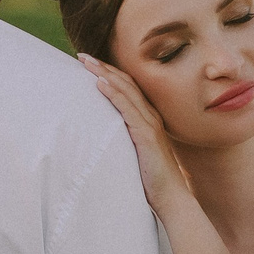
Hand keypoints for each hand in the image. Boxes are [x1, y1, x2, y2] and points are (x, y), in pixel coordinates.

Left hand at [78, 54, 189, 212]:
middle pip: (125, 84)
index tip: (90, 64)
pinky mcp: (146, 135)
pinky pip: (127, 109)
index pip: (128, 89)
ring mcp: (149, 124)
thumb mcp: (134, 155)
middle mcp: (150, 117)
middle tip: (82, 55)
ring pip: (126, 91)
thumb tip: (104, 139)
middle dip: (103, 67)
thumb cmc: (152, 180)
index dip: (110, 73)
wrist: (171, 198)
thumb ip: (124, 142)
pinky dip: (113, 94)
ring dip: (105, 74)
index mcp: (148, 119)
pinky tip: (100, 83)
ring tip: (87, 63)